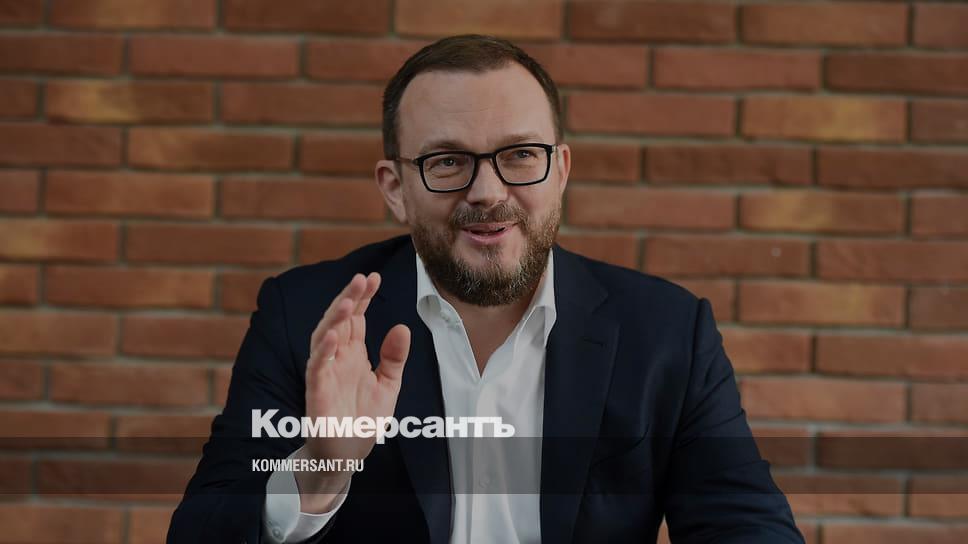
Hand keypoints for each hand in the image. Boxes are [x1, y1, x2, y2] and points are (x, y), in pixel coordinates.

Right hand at [294, 272, 410, 511]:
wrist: (348, 455)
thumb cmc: (363, 419)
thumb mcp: (388, 385)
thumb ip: (394, 358)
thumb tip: (402, 326)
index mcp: (353, 354)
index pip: (357, 319)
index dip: (364, 298)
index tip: (374, 277)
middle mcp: (336, 358)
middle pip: (340, 321)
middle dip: (350, 299)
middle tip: (362, 279)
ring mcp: (324, 373)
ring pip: (324, 338)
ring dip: (334, 318)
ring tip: (349, 300)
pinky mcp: (316, 392)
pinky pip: (316, 367)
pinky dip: (323, 351)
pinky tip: (333, 335)